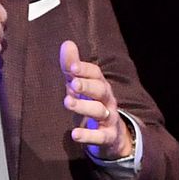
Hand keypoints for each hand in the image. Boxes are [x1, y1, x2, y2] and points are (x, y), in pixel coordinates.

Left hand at [60, 40, 134, 159]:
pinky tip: (75, 134)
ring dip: (84, 107)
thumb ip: (72, 67)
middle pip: (100, 90)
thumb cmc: (91, 104)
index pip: (96, 74)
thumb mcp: (80, 85)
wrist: (111, 135)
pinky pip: (100, 136)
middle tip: (72, 84)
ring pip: (100, 111)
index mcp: (100, 85)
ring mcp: (109, 118)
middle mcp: (107, 99)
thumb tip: (67, 43)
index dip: (85, 70)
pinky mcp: (108, 136)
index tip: (72, 67)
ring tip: (68, 103)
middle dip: (87, 86)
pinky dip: (88, 135)